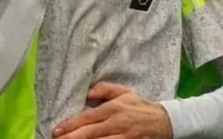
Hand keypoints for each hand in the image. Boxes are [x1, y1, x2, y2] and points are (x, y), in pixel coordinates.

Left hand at [53, 82, 172, 138]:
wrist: (165, 121)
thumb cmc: (139, 106)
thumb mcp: (124, 92)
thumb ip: (104, 89)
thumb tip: (88, 94)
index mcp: (112, 109)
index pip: (86, 118)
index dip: (70, 125)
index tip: (56, 130)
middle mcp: (116, 124)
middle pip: (89, 133)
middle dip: (71, 138)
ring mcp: (123, 137)